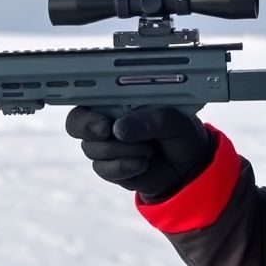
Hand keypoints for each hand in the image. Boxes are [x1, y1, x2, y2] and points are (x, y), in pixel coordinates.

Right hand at [66, 106, 213, 200]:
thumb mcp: (175, 120)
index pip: (89, 96)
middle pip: (76, 123)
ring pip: (92, 149)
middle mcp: (107, 120)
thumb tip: (119, 130)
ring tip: (148, 149)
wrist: (189, 168)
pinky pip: (103, 168)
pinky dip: (124, 167)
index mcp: (120, 101)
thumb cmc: (181, 134)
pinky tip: (142, 164)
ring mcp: (106, 145)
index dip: (86, 104)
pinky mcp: (110, 168)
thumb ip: (150, 119)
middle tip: (106, 131)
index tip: (103, 119)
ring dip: (123, 150)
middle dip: (88, 127)